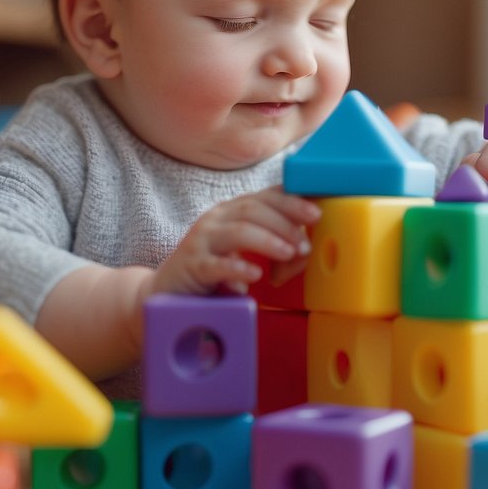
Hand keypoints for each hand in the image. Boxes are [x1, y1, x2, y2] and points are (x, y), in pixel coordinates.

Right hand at [150, 187, 320, 296]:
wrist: (171, 291)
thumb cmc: (217, 270)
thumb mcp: (251, 254)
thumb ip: (278, 250)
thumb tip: (304, 252)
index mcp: (234, 211)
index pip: (266, 197)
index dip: (293, 202)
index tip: (317, 213)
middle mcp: (217, 219)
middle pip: (254, 209)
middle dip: (285, 224)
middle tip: (305, 244)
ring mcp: (202, 241)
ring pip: (238, 231)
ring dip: (268, 241)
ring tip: (289, 254)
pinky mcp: (191, 266)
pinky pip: (215, 265)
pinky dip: (237, 268)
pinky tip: (254, 275)